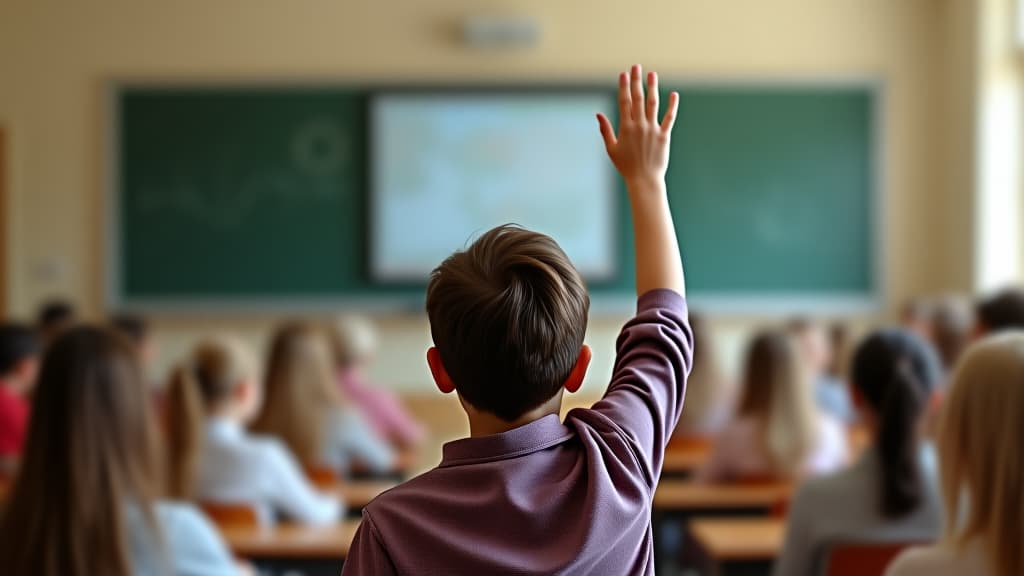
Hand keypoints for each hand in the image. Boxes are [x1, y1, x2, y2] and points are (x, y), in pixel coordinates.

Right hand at [597, 64, 678, 188]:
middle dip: (636, 81)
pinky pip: (669, 118)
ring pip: (653, 104)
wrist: (644, 179)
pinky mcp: (664, 136)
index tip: (623, 73)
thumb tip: (598, 114)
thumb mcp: (611, 149)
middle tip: (636, 67)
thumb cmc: (626, 166)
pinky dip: (672, 106)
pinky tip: (673, 94)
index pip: (624, 102)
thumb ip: (605, 130)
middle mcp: (639, 125)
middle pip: (638, 98)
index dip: (624, 86)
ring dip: (652, 88)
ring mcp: (653, 129)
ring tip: (652, 74)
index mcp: (626, 127)